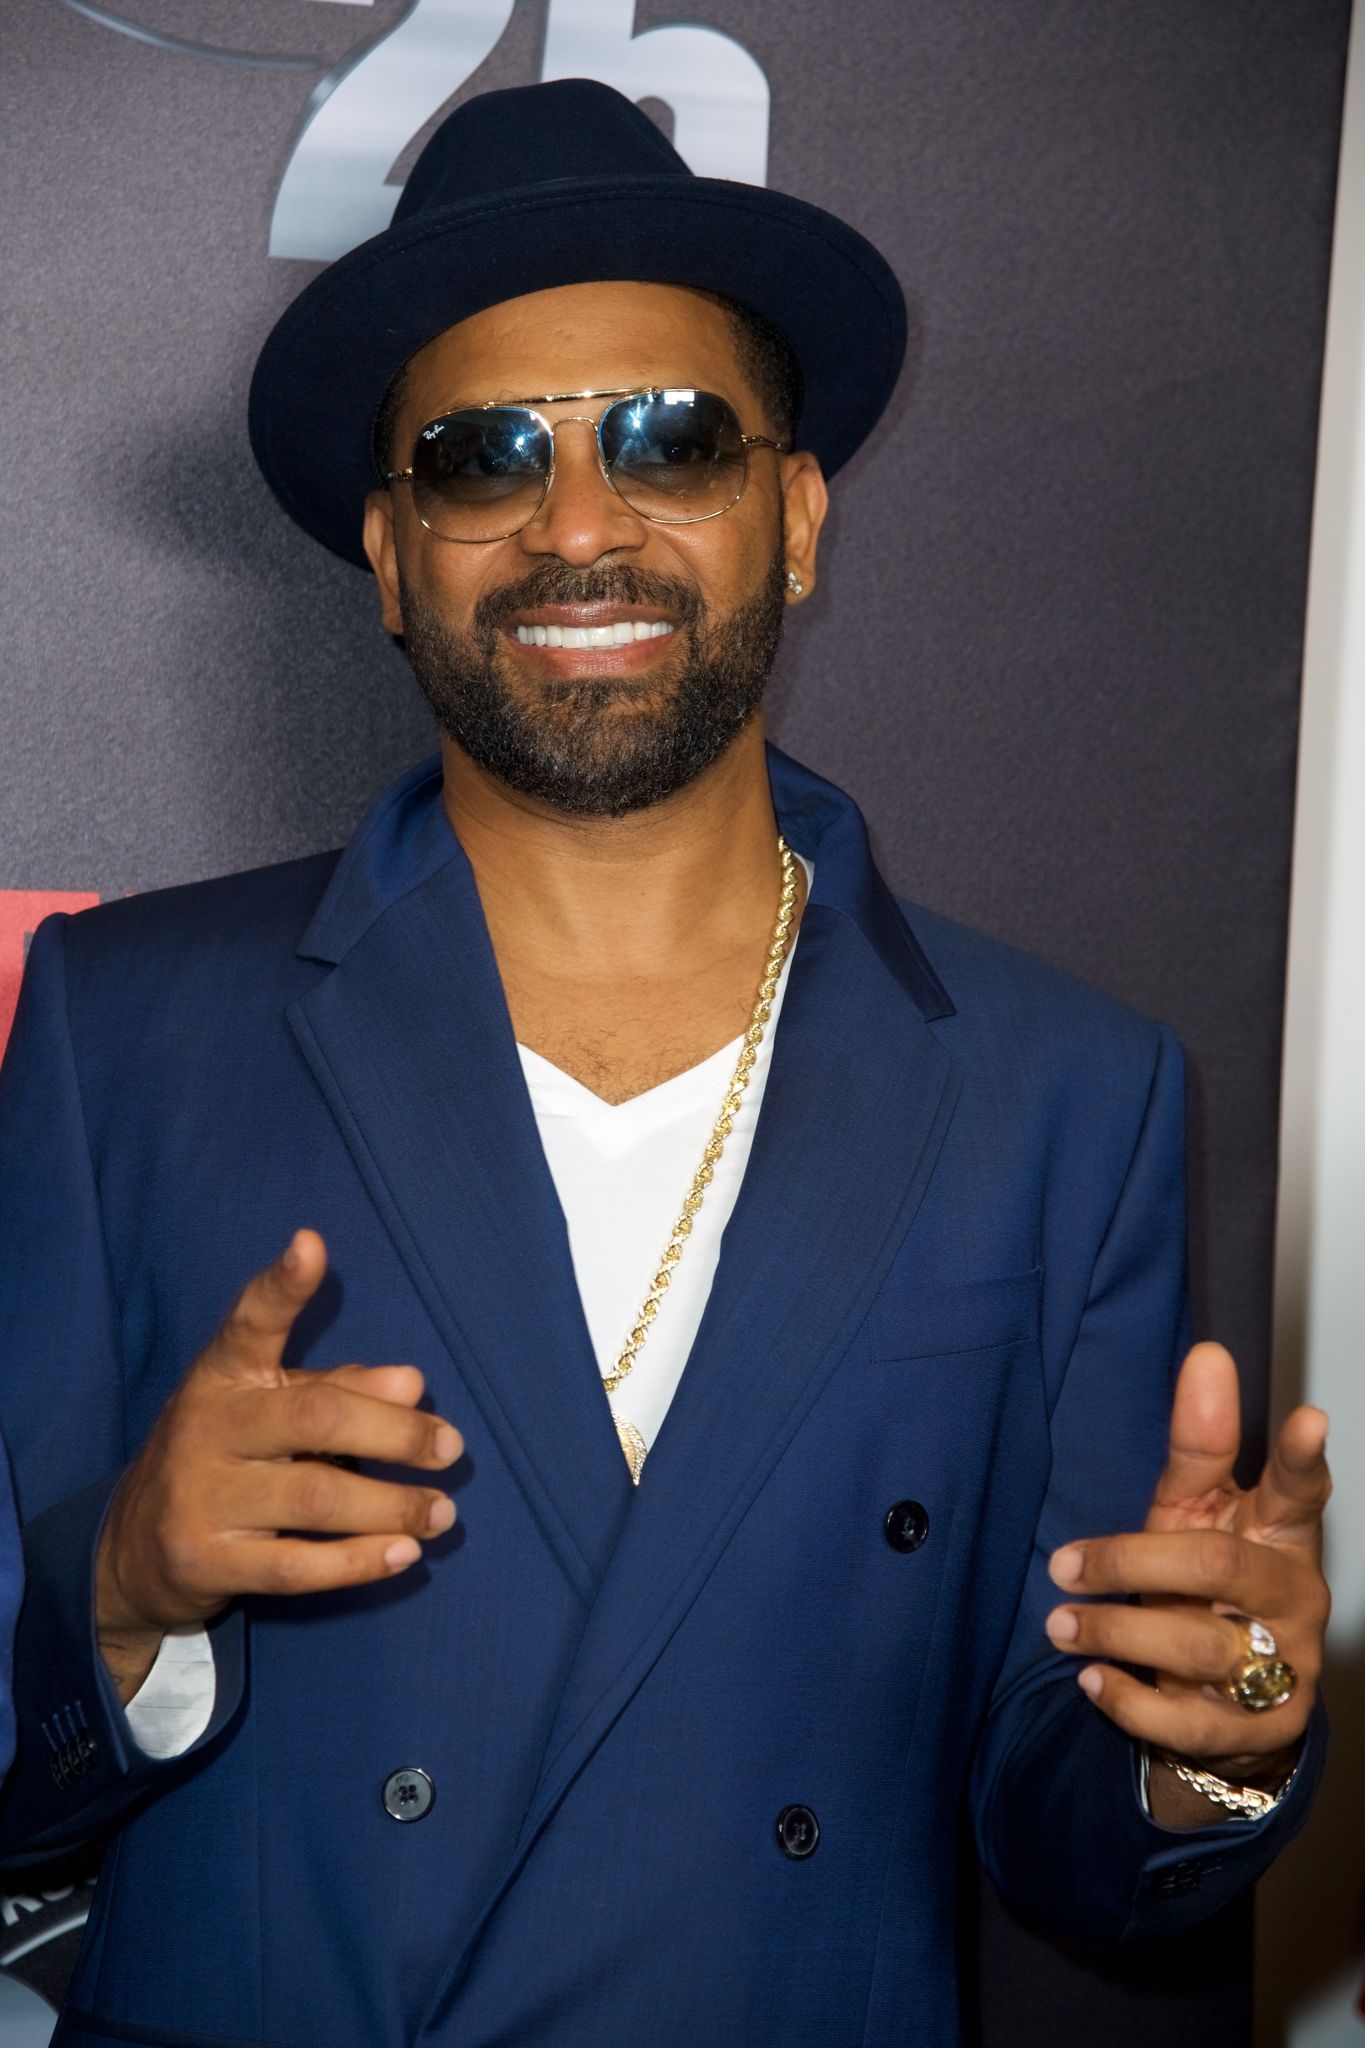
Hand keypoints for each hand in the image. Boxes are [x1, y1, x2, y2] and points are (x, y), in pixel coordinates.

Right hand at [95, 1230, 463, 1701]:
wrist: (134, 1552)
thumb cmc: (229, 1460)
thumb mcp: (272, 1410)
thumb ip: (340, 1389)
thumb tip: (412, 1382)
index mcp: (223, 1374)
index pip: (250, 1321)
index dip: (282, 1285)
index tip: (311, 1245)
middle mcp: (205, 1426)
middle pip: (317, 1416)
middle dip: (395, 1433)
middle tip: (450, 1448)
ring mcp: (200, 1495)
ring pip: (316, 1497)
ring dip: (392, 1506)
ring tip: (442, 1512)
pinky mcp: (204, 1562)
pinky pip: (295, 1567)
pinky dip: (359, 1562)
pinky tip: (404, 1554)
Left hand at [1043, 1342, 1330, 1807]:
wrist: (1229, 1706)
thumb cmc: (1206, 1585)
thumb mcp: (1196, 1513)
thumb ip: (1198, 1444)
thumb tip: (1207, 1356)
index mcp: (1281, 1533)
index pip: (1300, 1489)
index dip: (1302, 1456)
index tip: (1306, 1415)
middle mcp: (1293, 1598)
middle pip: (1221, 1565)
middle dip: (1132, 1560)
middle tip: (1064, 1564)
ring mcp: (1285, 1668)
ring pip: (1201, 1647)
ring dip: (1118, 1632)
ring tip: (1060, 1623)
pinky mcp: (1261, 1732)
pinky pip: (1191, 1723)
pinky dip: (1131, 1701)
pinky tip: (1091, 1678)